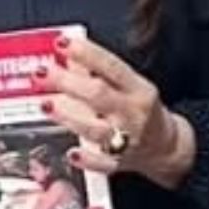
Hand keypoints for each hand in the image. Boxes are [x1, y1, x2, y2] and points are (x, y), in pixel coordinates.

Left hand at [42, 35, 195, 187]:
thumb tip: (68, 53)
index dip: (87, 54)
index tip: (62, 44)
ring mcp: (126, 139)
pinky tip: (72, 153)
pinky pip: (103, 164)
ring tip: (45, 104)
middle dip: (68, 82)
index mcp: (137, 89)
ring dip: (69, 117)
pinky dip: (88, 160)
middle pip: (99, 96)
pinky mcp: (119, 162)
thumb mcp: (128, 85)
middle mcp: (132, 113)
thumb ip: (98, 71)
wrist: (166, 147)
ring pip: (97, 129)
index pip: (112, 67)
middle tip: (42, 72)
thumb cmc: (141, 110)